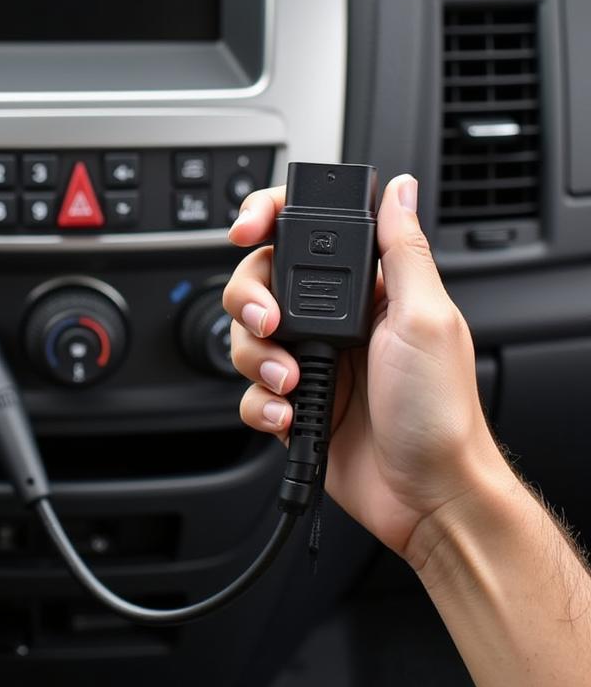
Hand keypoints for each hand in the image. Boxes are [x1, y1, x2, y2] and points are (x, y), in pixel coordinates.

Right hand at [223, 175, 506, 561]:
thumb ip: (404, 249)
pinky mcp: (293, 403)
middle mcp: (333, 321)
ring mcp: (310, 362)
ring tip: (291, 382)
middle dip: (250, 300)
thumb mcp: (427, 318)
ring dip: (258, 359)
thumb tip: (400, 189)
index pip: (306, 234)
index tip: (246, 230)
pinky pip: (248, 391)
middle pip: (259, 283)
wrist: (428, 497)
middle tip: (270, 324)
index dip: (267, 221)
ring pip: (245, 337)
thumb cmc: (441, 413)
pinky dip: (260, 403)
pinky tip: (290, 414)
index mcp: (366, 291)